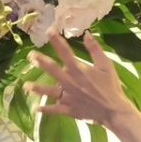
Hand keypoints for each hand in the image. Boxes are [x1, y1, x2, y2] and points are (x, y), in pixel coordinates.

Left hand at [24, 32, 138, 136]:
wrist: (114, 111)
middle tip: (30, 56)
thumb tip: (87, 34)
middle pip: (52, 70)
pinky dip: (45, 110)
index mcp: (79, 70)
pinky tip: (36, 109)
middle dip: (41, 62)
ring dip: (37, 88)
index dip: (57, 41)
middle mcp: (70, 82)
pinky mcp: (69, 109)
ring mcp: (68, 97)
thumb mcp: (106, 65)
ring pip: (49, 92)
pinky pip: (54, 110)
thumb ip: (95, 49)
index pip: (65, 52)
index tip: (49, 31)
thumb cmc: (111, 87)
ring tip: (26, 85)